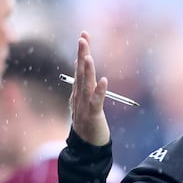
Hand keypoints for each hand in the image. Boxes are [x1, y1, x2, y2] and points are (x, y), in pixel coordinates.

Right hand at [70, 31, 110, 146]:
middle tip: (83, 37)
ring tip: (88, 56)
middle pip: (80, 73)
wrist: (87, 147)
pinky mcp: (93, 115)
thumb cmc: (89, 124)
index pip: (79, 68)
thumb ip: (87, 90)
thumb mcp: (87, 104)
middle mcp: (78, 96)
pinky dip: (100, 91)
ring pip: (85, 85)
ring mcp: (84, 106)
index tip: (84, 35)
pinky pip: (96, 101)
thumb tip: (89, 77)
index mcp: (78, 92)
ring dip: (87, 70)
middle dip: (81, 54)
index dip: (82, 52)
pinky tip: (104, 81)